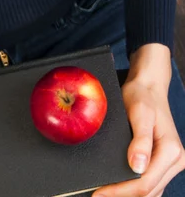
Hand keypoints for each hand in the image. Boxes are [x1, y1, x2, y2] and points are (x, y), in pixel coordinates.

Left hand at [92, 77, 184, 196]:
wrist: (148, 87)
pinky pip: (151, 184)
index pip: (145, 183)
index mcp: (172, 151)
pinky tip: (118, 187)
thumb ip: (141, 139)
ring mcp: (171, 164)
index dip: (120, 192)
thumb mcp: (140, 112)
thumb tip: (138, 167)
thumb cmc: (142, 96)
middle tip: (96, 195)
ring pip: (151, 191)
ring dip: (129, 195)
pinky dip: (135, 189)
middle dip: (122, 196)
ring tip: (104, 193)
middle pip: (148, 191)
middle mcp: (176, 161)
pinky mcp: (164, 163)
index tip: (99, 193)